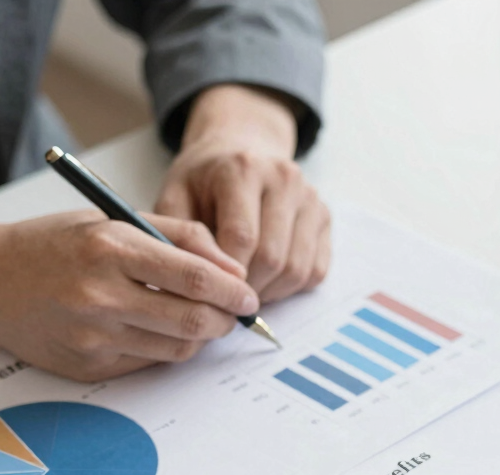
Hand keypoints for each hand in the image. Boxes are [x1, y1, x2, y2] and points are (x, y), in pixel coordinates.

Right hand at [0, 211, 259, 380]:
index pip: (194, 277)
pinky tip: (158, 329)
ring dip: (201, 337)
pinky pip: (151, 362)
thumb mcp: (113, 219)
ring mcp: (94, 335)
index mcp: (109, 246)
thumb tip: (233, 269)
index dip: (233, 291)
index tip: (249, 296)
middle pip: (193, 320)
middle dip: (226, 321)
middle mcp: (100, 294)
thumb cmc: (56, 246)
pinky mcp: (90, 366)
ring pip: (178, 348)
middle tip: (235, 314)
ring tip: (198, 319)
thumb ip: (179, 236)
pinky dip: (167, 348)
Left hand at [156, 84, 329, 302]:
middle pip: (273, 257)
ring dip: (271, 292)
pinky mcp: (324, 217)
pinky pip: (316, 271)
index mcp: (243, 168)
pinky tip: (268, 281)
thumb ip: (181, 236)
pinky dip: (292, 288)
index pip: (242, 237)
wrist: (241, 151)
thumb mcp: (175, 196)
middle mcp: (284, 178)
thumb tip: (199, 281)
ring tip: (246, 291)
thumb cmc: (204, 181)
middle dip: (248, 288)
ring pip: (297, 269)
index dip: (227, 274)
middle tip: (227, 297)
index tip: (211, 290)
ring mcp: (310, 197)